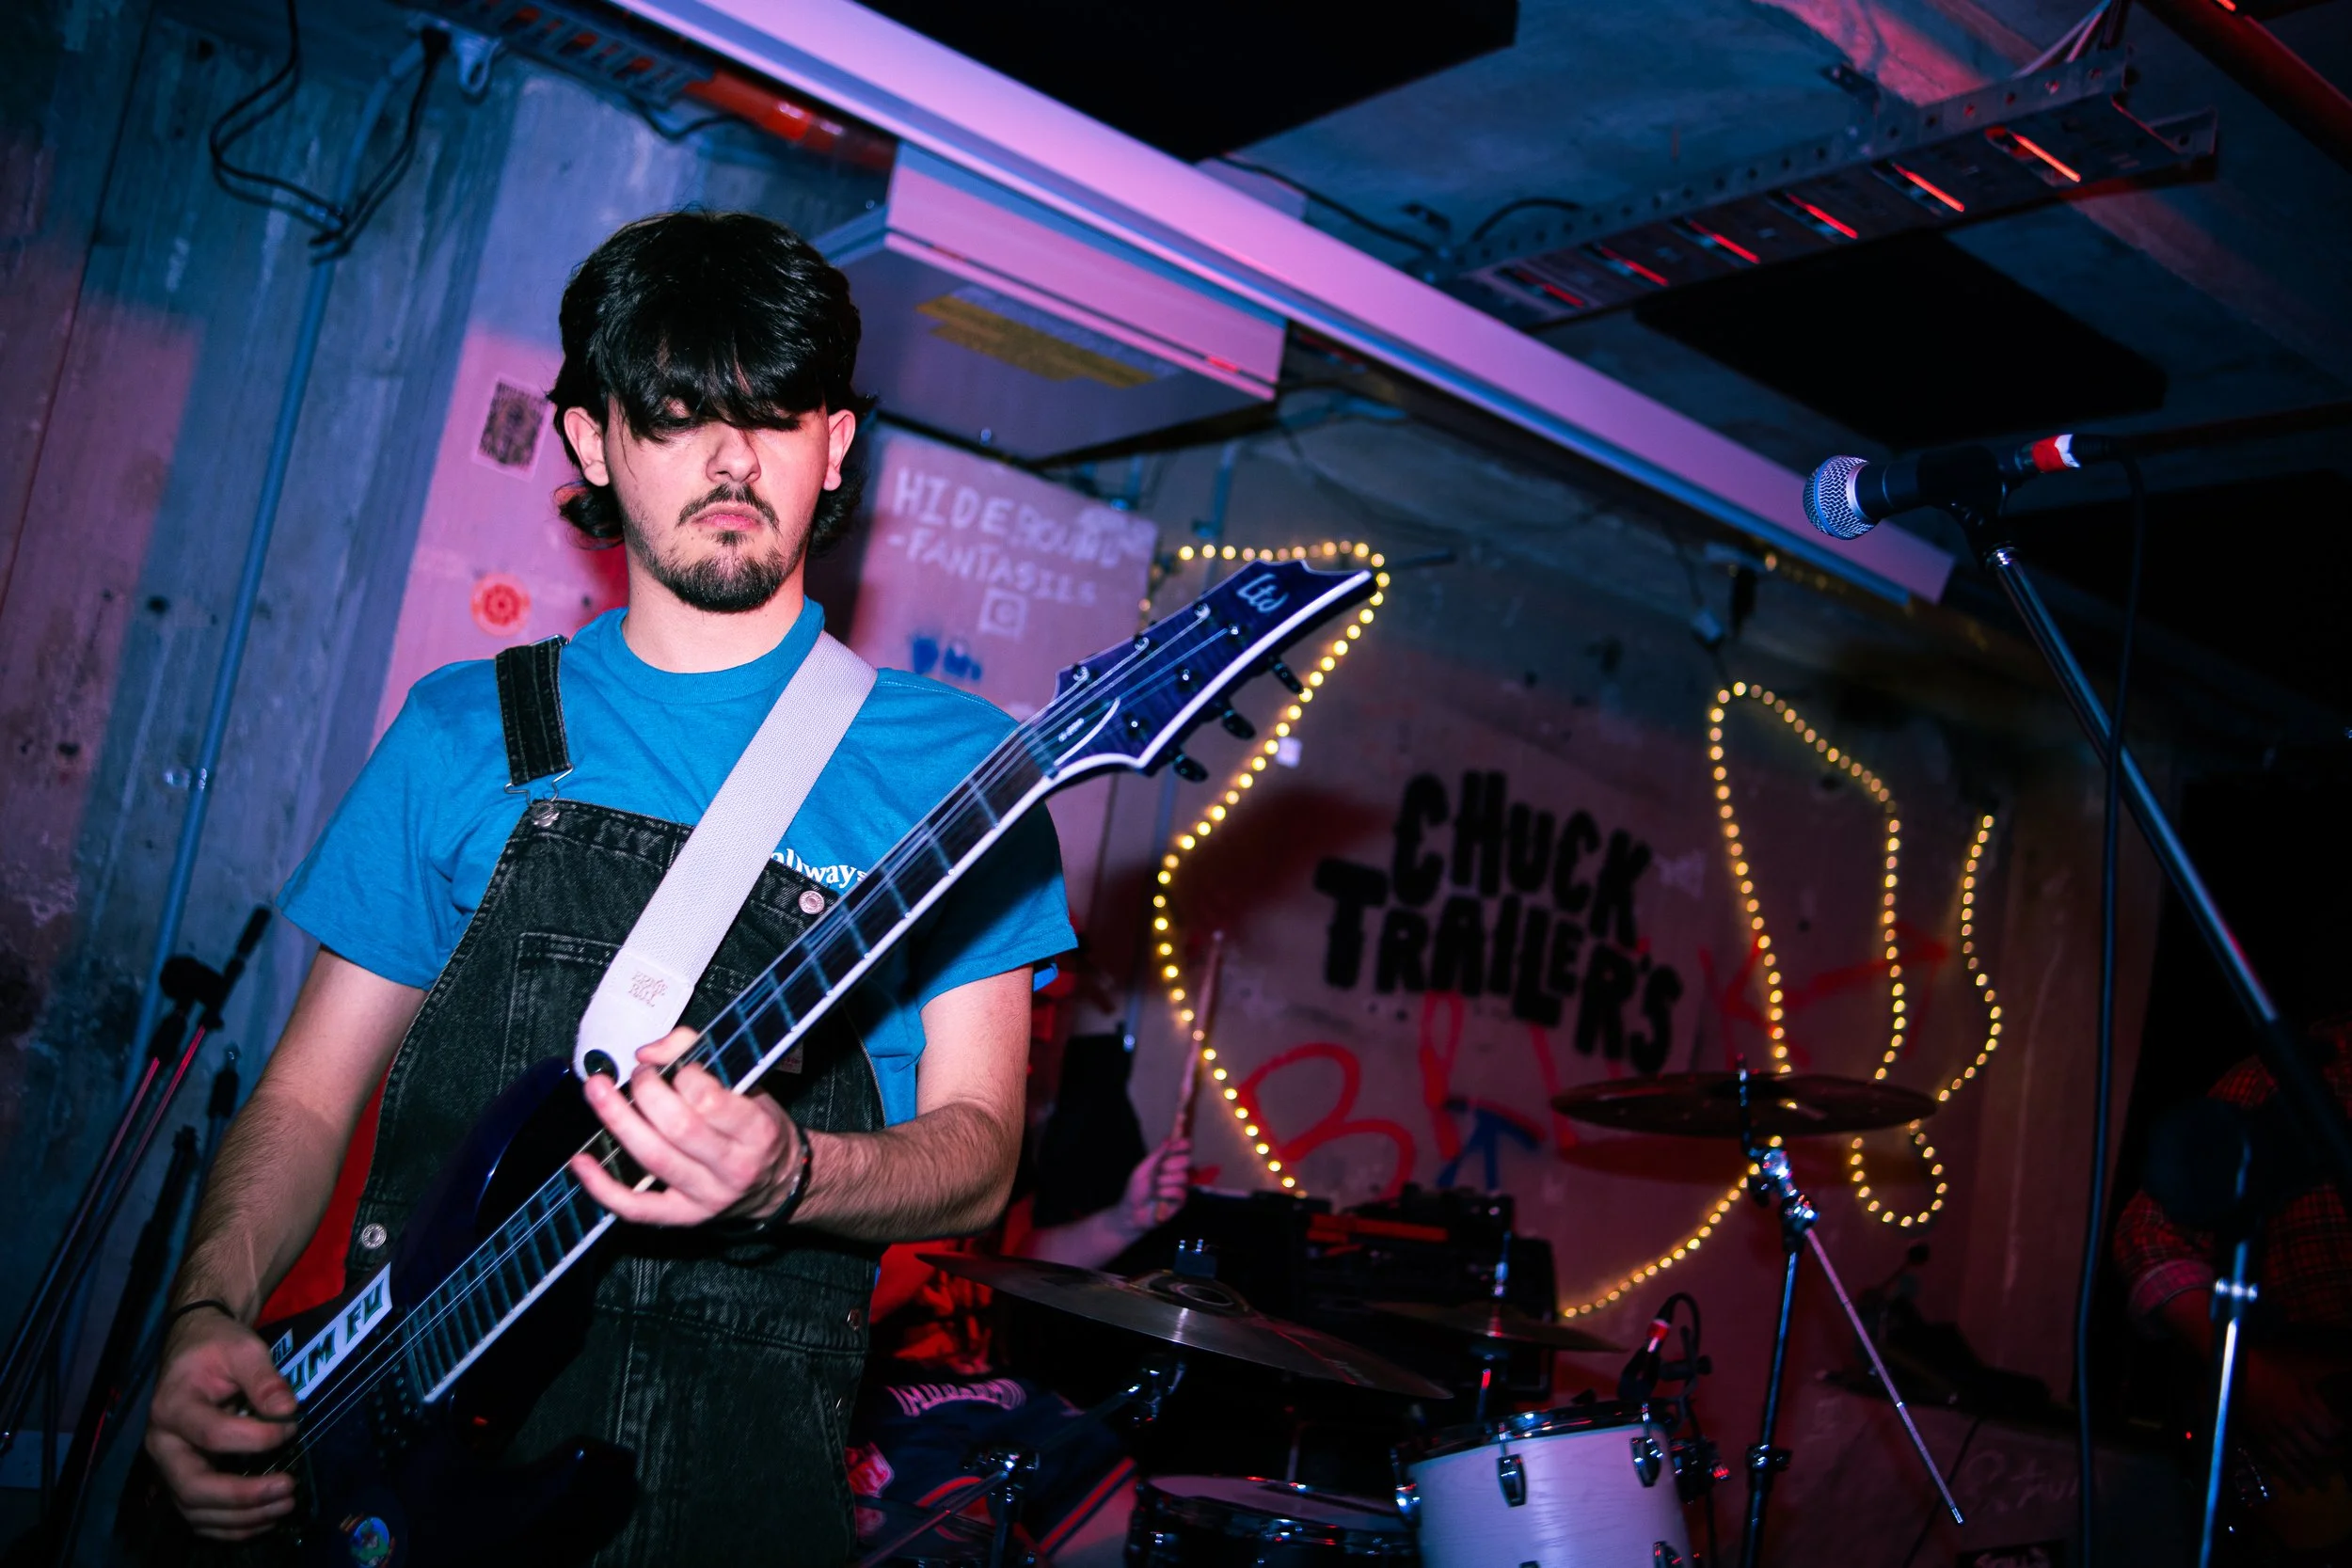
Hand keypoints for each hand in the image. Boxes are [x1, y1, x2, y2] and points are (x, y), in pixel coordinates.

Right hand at [144, 1308, 299, 1538]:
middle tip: (288, 1488)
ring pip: (195, 1510)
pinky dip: (230, 1526)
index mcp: (172, 1408)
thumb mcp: (243, 1348)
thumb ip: (265, 1379)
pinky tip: (265, 1520)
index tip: (292, 1429)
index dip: (255, 1438)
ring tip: (285, 1505)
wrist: (193, 1350)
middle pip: (193, 1487)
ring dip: (242, 1517)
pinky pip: (199, 1515)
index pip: (212, 1434)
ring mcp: (169, 1467)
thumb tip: (289, 1411)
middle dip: (243, 1496)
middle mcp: (163, 1445)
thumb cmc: (216, 1346)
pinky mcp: (181, 1479)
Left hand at [571, 1027, 800, 1225]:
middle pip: (677, 1128)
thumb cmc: (760, 1128)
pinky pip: (635, 1208)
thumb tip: (647, 1053)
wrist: (780, 1182)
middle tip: (639, 1075)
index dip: (682, 1075)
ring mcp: (707, 1197)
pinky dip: (602, 1186)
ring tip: (598, 1092)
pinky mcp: (683, 1217)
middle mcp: (734, 1167)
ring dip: (618, 1121)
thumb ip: (699, 1054)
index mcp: (758, 1130)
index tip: (677, 1067)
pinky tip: (581, 1161)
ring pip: (653, 1159)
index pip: (709, 1099)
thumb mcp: (749, 1084)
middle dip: (646, 1092)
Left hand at [1125, 1136, 1192, 1235]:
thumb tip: (1168, 1139)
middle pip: (1187, 1160)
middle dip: (1171, 1164)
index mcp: (1167, 1162)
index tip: (1176, 1145)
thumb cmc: (1135, 1190)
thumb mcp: (1142, 1170)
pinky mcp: (1181, 1201)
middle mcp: (1176, 1172)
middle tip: (1159, 1171)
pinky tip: (1159, 1198)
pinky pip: (1180, 1192)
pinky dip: (1166, 1193)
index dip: (1183, 1144)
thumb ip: (1156, 1155)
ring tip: (1154, 1190)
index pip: (1184, 1149)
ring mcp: (1180, 1186)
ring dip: (1164, 1182)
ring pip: (1182, 1177)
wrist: (1132, 1213)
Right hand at [2239, 1345, 2345, 1491]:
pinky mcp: (2259, 1437)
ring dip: (2311, 1472)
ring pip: (2296, 1459)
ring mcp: (2272, 1432)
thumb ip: (2317, 1404)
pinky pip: (2276, 1459)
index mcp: (2299, 1408)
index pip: (2327, 1432)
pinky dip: (2289, 1472)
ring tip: (2322, 1484)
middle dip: (2329, 1457)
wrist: (2234, 1372)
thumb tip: (2336, 1423)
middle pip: (2315, 1450)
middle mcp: (2288, 1424)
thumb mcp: (2298, 1382)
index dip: (2338, 1438)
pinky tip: (2299, 1482)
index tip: (2344, 1438)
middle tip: (2337, 1458)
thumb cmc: (2269, 1373)